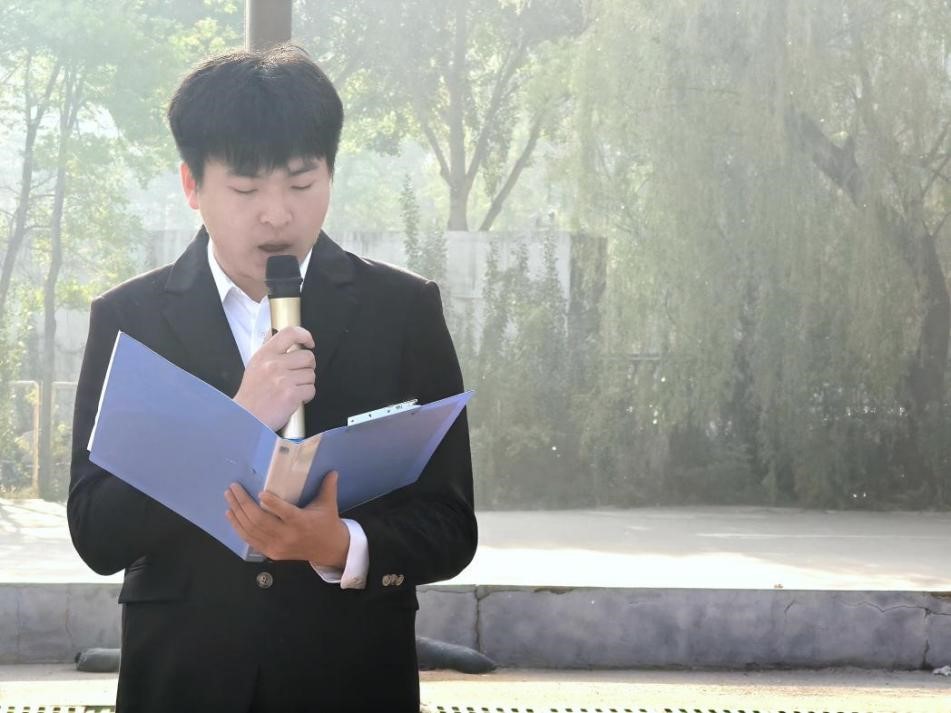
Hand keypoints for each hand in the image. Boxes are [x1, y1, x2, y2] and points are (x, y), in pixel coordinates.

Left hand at [224, 471, 349, 566]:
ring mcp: (277, 546)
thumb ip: (328, 487)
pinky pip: (250, 540)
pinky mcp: (271, 553)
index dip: (271, 503)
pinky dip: (238, 527)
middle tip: (233, 488)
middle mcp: (288, 536)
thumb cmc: (327, 523)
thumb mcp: (328, 504)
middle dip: (243, 503)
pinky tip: (231, 516)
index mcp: (302, 522)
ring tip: (229, 498)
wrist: (328, 550)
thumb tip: (332, 471)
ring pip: (251, 530)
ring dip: (237, 514)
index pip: (285, 513)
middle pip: (260, 521)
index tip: (260, 492)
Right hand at [234, 326, 315, 429]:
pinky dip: (306, 397)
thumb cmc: (251, 395)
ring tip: (292, 390)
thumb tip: (272, 333)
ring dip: (306, 384)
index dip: (304, 335)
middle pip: (308, 357)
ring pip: (311, 375)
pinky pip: (311, 390)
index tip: (309, 342)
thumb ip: (268, 350)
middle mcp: (274, 364)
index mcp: (265, 354)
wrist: (246, 418)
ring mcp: (283, 379)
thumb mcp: (255, 366)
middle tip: (299, 376)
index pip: (289, 333)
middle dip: (308, 367)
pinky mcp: (291, 395)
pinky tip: (294, 399)